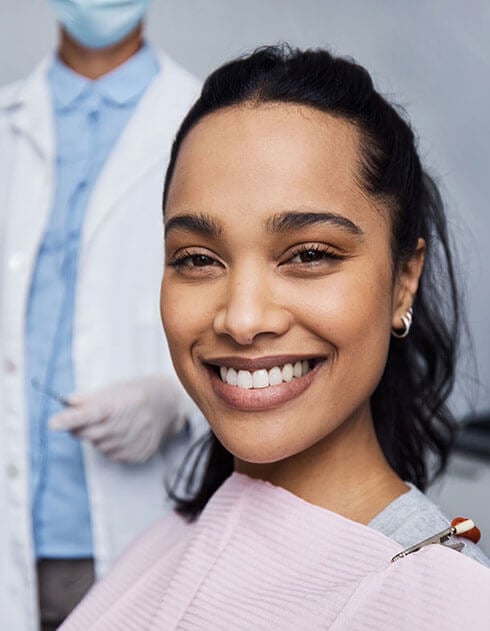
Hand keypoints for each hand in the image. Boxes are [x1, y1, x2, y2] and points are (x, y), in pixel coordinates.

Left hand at [49, 376, 188, 462]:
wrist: (169, 403)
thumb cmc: (136, 393)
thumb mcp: (115, 389)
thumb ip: (89, 398)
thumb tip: (67, 403)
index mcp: (121, 404)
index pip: (91, 413)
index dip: (70, 419)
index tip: (52, 423)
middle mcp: (130, 424)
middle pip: (90, 434)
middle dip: (81, 428)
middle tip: (86, 419)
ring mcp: (136, 441)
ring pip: (100, 447)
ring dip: (98, 437)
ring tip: (112, 424)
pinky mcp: (139, 453)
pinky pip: (113, 455)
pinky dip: (111, 446)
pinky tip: (122, 434)